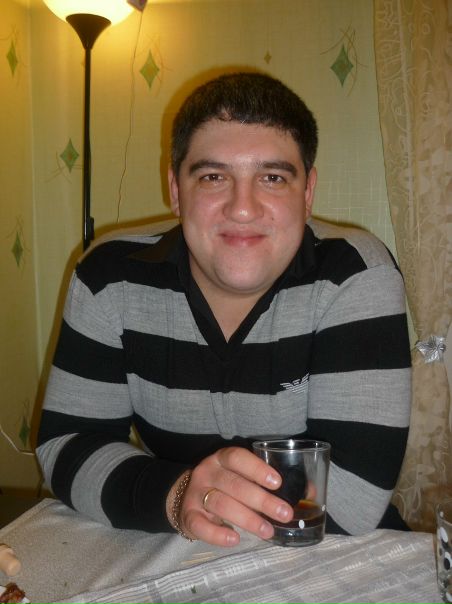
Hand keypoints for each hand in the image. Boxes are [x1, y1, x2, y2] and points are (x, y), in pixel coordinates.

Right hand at [166, 447, 293, 546]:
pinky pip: (201, 525)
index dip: (256, 468)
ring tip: (268, 531)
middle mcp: (207, 472)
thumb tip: (309, 492)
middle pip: (234, 484)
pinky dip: (217, 534)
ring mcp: (196, 494)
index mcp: (221, 459)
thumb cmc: (225, 485)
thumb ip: (268, 482)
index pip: (237, 457)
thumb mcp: (241, 476)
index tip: (277, 482)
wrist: (185, 497)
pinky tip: (235, 539)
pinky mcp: (188, 516)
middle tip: (285, 513)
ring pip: (221, 504)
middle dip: (262, 500)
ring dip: (247, 519)